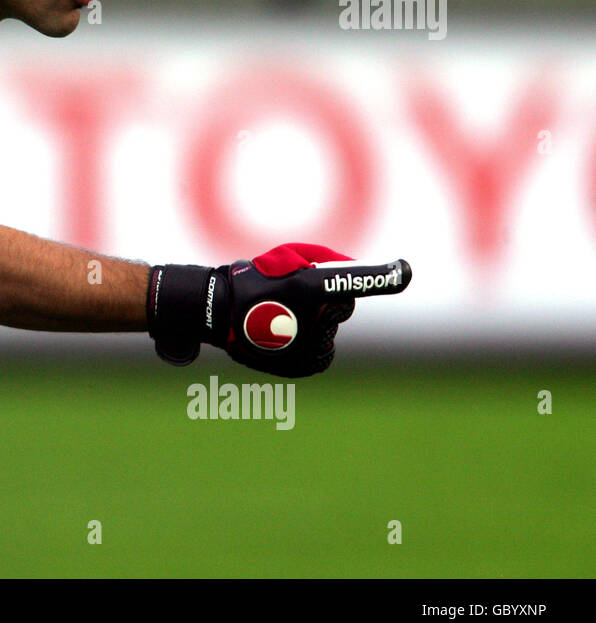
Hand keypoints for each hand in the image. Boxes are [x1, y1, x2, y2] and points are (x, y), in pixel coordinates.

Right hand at [147, 243, 411, 376]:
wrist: (218, 314)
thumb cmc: (254, 279)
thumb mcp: (289, 258)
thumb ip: (328, 262)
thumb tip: (357, 273)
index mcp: (307, 286)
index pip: (352, 282)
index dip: (382, 277)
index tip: (404, 269)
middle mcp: (310, 318)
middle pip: (342, 306)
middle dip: (328, 301)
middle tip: (295, 298)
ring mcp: (308, 344)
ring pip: (331, 330)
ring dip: (318, 324)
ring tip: (280, 320)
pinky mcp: (305, 364)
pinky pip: (324, 352)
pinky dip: (313, 344)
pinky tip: (288, 337)